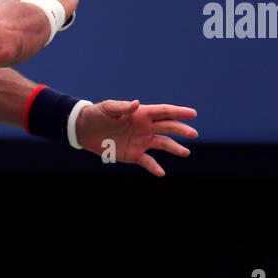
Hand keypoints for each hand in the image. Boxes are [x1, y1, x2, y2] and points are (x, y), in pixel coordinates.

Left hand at [76, 99, 197, 177]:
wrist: (85, 130)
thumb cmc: (97, 115)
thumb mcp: (108, 108)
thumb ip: (122, 107)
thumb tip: (137, 103)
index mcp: (142, 114)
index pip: (164, 112)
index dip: (179, 112)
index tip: (192, 113)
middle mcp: (146, 127)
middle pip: (168, 128)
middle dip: (181, 130)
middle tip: (193, 134)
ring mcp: (141, 141)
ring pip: (162, 144)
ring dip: (174, 148)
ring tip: (185, 153)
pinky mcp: (134, 154)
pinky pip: (147, 162)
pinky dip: (154, 167)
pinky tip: (161, 173)